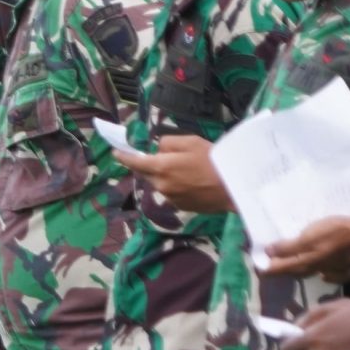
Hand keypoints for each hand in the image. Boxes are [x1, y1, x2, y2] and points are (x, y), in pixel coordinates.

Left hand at [116, 134, 230, 213]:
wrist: (233, 187)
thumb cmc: (214, 160)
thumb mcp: (191, 141)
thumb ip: (169, 143)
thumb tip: (158, 150)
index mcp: (162, 167)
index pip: (135, 162)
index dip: (124, 157)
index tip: (116, 153)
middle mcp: (161, 185)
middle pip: (148, 173)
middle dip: (150, 165)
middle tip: (166, 158)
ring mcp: (170, 198)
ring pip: (160, 184)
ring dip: (165, 176)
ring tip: (187, 170)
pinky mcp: (180, 207)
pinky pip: (171, 193)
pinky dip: (176, 186)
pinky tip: (193, 182)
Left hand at [263, 216, 349, 280]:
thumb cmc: (341, 234)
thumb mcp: (312, 236)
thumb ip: (290, 246)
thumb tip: (269, 252)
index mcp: (308, 260)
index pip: (283, 266)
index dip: (271, 268)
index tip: (259, 269)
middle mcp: (320, 269)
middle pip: (299, 270)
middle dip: (286, 269)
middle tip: (274, 267)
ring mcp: (338, 271)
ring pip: (315, 272)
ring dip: (304, 270)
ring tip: (295, 267)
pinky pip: (335, 274)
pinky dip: (327, 273)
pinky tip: (324, 273)